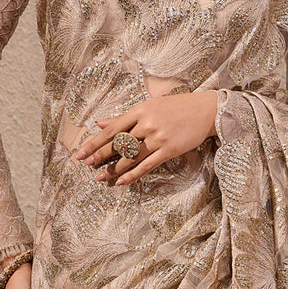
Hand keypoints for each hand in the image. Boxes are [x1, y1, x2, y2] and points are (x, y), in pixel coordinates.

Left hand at [74, 74, 218, 185]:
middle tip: (87, 166)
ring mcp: (158, 138)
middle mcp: (147, 124)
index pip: (111, 129)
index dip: (95, 142)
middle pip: (118, 144)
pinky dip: (133, 175)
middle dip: (100, 156)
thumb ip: (123, 117)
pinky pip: (147, 166)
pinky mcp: (169, 150)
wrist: (205, 110)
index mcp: (139, 110)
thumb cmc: (177, 107)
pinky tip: (121, 182)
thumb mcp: (149, 106)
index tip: (81, 152)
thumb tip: (100, 123)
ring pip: (131, 157)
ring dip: (114, 169)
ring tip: (101, 178)